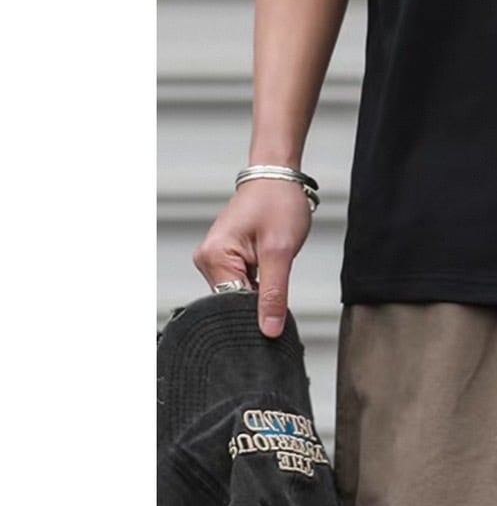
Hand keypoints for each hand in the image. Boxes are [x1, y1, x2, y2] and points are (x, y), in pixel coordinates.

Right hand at [193, 180, 312, 336]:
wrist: (279, 176)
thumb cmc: (278, 201)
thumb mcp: (280, 250)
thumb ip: (274, 293)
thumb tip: (269, 329)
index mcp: (214, 257)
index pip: (231, 306)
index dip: (255, 315)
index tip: (275, 317)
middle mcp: (208, 258)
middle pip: (233, 301)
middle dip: (257, 302)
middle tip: (279, 288)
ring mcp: (216, 257)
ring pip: (239, 293)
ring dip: (260, 289)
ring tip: (274, 266)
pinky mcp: (227, 256)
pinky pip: (241, 281)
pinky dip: (258, 280)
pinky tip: (269, 267)